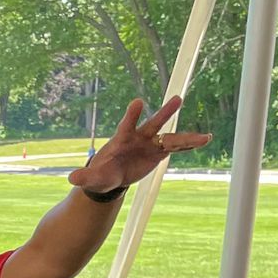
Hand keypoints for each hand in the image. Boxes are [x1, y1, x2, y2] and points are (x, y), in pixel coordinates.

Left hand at [70, 97, 210, 195]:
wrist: (110, 177)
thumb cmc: (100, 175)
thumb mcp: (92, 178)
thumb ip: (84, 177)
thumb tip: (72, 179)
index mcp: (121, 140)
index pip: (126, 125)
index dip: (131, 114)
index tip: (137, 102)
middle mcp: (138, 138)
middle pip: (153, 123)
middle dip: (164, 113)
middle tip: (177, 99)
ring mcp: (150, 144)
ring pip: (170, 137)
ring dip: (187, 137)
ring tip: (205, 136)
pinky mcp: (158, 153)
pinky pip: (175, 148)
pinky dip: (188, 146)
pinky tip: (203, 141)